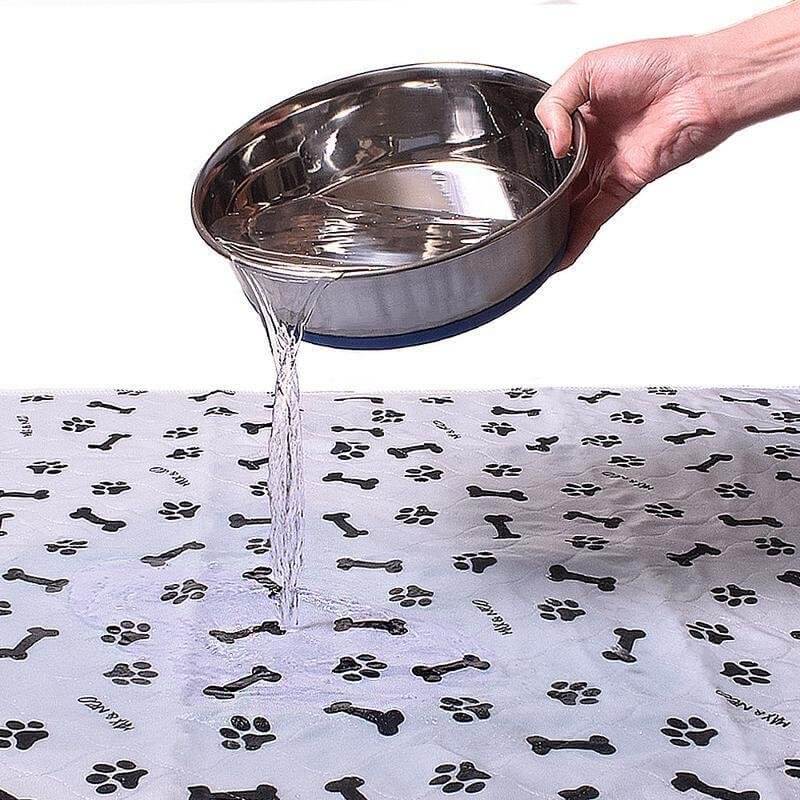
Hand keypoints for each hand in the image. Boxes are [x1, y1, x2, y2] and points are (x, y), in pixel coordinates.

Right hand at [536, 37, 729, 267]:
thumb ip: (555, 104)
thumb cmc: (658, 64)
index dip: (531, 156)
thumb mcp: (588, 68)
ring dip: (555, 224)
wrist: (700, 84)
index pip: (547, 144)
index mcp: (583, 116)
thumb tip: (553, 147)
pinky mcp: (624, 184)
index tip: (515, 167)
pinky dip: (577, 237)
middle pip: (558, 179)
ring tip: (533, 242)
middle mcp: (595, 145)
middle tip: (520, 212)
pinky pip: (595, 216)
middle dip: (541, 198)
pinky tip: (561, 254)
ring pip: (573, 203)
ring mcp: (609, 167)